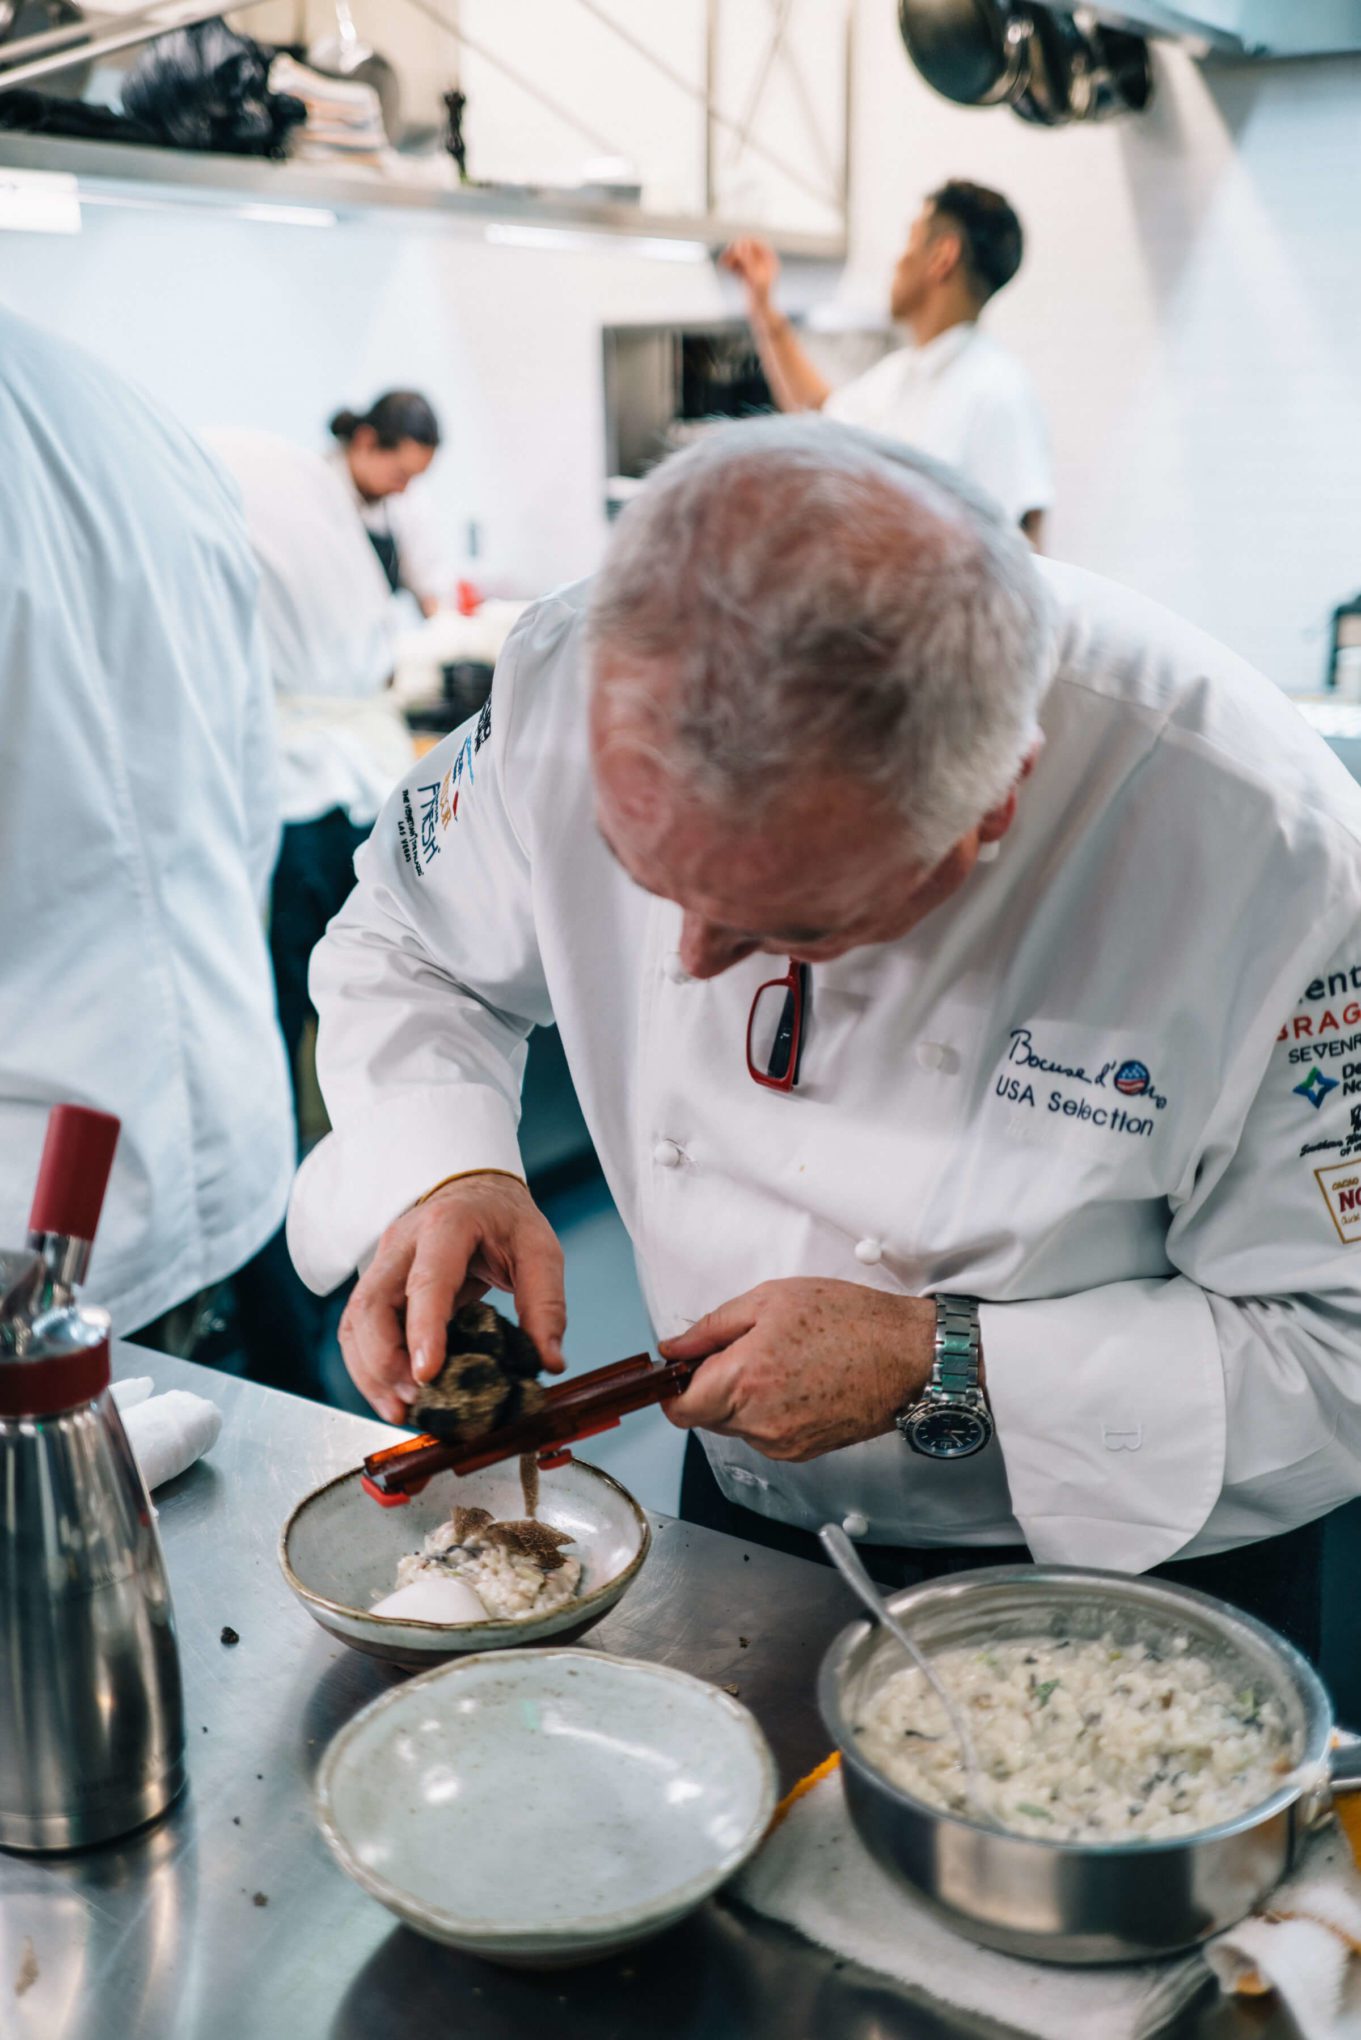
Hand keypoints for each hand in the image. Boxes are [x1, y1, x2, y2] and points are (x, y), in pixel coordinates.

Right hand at [338, 1174, 565, 1423]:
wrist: (475, 1192)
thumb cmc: (505, 1220)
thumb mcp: (540, 1251)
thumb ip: (546, 1305)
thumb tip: (550, 1363)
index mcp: (447, 1225)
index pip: (427, 1280)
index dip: (423, 1329)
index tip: (427, 1375)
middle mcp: (402, 1242)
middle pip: (371, 1305)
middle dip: (385, 1362)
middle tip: (417, 1401)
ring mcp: (382, 1262)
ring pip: (354, 1322)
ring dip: (371, 1373)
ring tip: (403, 1410)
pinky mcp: (375, 1285)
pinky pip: (356, 1331)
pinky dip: (368, 1368)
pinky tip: (393, 1396)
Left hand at [657, 1279, 936, 1461]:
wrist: (908, 1355)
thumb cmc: (849, 1321)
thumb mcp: (769, 1299)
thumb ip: (711, 1328)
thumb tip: (673, 1348)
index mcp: (743, 1380)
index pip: (678, 1409)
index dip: (673, 1388)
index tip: (681, 1370)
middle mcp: (758, 1422)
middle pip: (706, 1417)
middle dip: (712, 1387)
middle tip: (745, 1349)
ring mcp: (782, 1443)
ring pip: (737, 1426)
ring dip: (743, 1399)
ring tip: (781, 1361)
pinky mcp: (804, 1452)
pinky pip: (766, 1434)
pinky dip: (769, 1411)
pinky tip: (798, 1382)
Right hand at [719, 236, 779, 313]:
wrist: (760, 313)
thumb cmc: (761, 296)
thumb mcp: (754, 277)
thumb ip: (747, 260)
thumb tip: (739, 246)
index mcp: (770, 260)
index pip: (757, 243)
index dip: (745, 242)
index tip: (734, 246)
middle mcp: (763, 263)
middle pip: (747, 249)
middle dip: (735, 251)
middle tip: (725, 255)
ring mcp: (755, 270)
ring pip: (741, 258)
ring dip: (731, 258)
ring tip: (722, 261)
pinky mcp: (747, 277)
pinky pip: (738, 266)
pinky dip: (730, 265)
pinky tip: (723, 266)